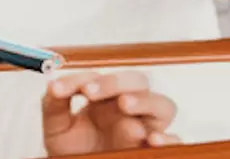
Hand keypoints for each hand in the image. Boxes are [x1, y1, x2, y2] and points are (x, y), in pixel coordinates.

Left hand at [42, 70, 180, 154]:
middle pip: (138, 82)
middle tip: (91, 92)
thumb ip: (54, 103)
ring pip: (163, 106)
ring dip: (144, 101)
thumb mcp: (56, 125)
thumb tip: (53, 86)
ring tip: (124, 104)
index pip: (109, 78)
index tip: (78, 88)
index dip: (94, 78)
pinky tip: (153, 139)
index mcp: (107, 98)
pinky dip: (168, 138)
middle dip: (116, 82)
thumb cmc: (71, 149)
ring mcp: (145, 130)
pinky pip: (176, 141)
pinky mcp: (153, 151)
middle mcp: (130, 110)